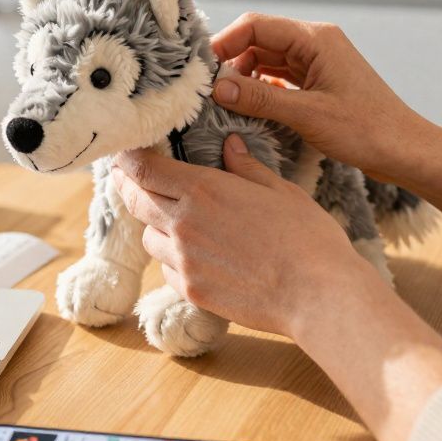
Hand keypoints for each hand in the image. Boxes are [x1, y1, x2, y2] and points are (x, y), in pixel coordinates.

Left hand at [111, 136, 391, 341]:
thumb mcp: (280, 191)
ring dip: (156, 226)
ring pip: (149, 237)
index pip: (143, 169)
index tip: (124, 155)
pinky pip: (167, 269)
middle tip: (133, 180)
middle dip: (130, 187)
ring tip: (177, 222)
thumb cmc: (307, 239)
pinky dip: (173, 260)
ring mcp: (183, 261)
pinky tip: (198, 257)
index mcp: (203, 190)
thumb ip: (247, 167)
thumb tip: (230, 145)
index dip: (127, 160)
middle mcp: (183, 224)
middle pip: (135, 200)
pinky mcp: (191, 291)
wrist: (317, 295)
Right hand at [210, 13, 432, 184]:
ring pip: (265, 59)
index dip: (225, 42)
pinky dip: (260, 89)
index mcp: (316, 39)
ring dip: (244, 77)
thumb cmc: (367, 130)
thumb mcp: (307, 114)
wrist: (404, 150)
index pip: (256, 25)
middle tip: (208, 90)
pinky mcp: (317, 82)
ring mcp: (316, 63)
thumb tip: (218, 88)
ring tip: (225, 102)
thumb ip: (260, 98)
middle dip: (231, 61)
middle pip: (258, 40)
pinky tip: (249, 108)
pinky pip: (278, 77)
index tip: (202, 69)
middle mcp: (315, 43)